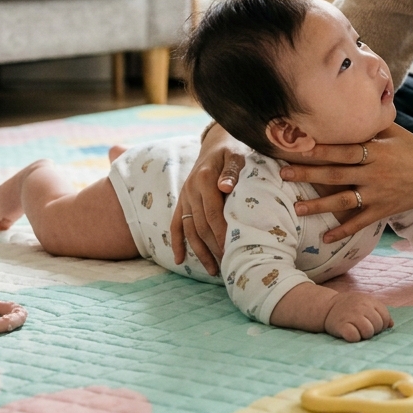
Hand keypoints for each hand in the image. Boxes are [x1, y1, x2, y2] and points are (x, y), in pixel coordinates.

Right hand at [170, 124, 250, 274]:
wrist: (217, 142)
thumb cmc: (232, 150)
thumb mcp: (236, 155)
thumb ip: (232, 171)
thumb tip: (224, 187)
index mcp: (203, 179)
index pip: (212, 213)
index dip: (222, 233)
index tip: (233, 250)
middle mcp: (190, 190)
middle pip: (200, 225)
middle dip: (214, 247)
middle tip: (228, 266)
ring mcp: (184, 197)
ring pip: (189, 230)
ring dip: (199, 251)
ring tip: (213, 271)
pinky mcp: (182, 201)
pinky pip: (176, 224)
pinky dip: (177, 242)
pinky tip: (180, 260)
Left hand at [277, 124, 412, 243]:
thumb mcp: (395, 131)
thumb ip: (371, 121)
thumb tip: (349, 102)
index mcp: (377, 151)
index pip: (344, 150)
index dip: (321, 149)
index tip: (298, 147)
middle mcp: (375, 174)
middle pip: (336, 175)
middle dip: (308, 175)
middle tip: (283, 173)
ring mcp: (378, 194)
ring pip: (343, 201)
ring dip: (319, 205)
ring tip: (297, 207)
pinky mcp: (383, 211)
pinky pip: (359, 223)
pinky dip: (343, 231)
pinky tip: (326, 237)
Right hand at [324, 292, 393, 342]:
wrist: (327, 307)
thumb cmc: (350, 307)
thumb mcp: (366, 303)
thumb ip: (380, 312)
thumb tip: (391, 325)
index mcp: (369, 301)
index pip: (385, 317)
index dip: (381, 324)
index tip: (371, 324)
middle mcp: (361, 307)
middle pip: (377, 326)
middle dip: (373, 330)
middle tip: (362, 327)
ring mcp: (351, 315)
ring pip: (368, 332)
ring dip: (364, 335)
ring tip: (357, 331)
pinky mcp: (341, 325)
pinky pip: (354, 336)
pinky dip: (354, 338)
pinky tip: (350, 334)